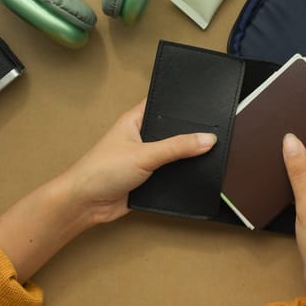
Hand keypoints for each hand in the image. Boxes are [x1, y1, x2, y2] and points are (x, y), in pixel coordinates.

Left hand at [0, 99, 216, 281]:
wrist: (86, 204)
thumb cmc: (103, 170)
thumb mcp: (144, 154)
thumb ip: (177, 146)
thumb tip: (209, 139)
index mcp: (136, 120)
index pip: (163, 103)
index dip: (183, 102)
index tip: (208, 100)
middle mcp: (142, 137)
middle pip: (173, 130)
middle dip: (191, 132)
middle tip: (219, 129)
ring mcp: (146, 159)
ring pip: (174, 154)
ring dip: (188, 156)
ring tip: (217, 150)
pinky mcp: (150, 179)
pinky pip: (172, 174)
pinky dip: (183, 175)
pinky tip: (202, 173)